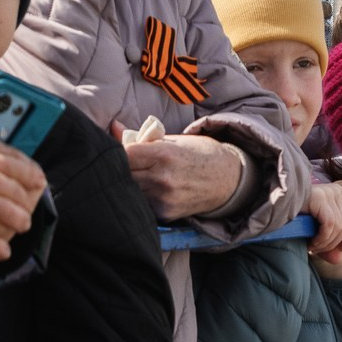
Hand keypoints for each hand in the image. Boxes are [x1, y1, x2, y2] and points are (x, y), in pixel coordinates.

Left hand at [114, 124, 245, 221]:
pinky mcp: (165, 214)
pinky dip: (141, 197)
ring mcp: (164, 199)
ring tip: (137, 176)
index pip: (124, 153)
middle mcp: (162, 179)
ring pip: (130, 191)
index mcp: (164, 155)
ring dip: (129, 183)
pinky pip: (142, 204)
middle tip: (124, 164)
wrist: (228, 179)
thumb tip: (113, 126)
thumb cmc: (199, 153)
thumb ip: (142, 137)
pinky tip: (150, 190)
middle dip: (121, 168)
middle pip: (123, 174)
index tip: (121, 150)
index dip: (119, 151)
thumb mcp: (174, 140)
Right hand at [305, 179, 341, 278]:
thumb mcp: (321, 234)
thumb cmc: (298, 221)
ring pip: (341, 227)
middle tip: (320, 249)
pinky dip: (322, 239)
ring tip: (313, 247)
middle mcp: (337, 190)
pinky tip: (311, 243)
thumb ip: (337, 241)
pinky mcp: (320, 197)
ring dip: (326, 244)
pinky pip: (330, 224)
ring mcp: (329, 192)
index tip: (335, 246)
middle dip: (336, 243)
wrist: (275, 209)